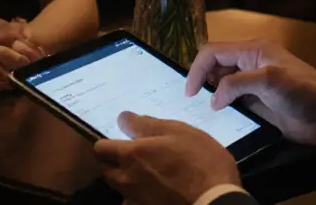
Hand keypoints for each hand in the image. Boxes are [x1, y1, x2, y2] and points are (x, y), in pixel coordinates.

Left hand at [94, 112, 240, 204]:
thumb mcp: (179, 132)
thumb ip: (147, 125)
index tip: (123, 139)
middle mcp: (125, 179)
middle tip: (136, 155)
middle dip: (114, 162)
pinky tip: (157, 191)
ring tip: (148, 174)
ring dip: (127, 180)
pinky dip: (140, 196)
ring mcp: (134, 199)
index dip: (109, 142)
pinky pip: (133, 202)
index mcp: (131, 155)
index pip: (100, 148)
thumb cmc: (200, 161)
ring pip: (119, 188)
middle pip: (106, 170)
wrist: (215, 201)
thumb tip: (123, 118)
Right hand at [186, 40, 315, 145]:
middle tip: (190, 104)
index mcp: (252, 51)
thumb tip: (213, 99)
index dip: (197, 69)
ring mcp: (253, 86)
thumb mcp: (269, 80)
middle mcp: (249, 65)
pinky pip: (232, 104)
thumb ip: (237, 83)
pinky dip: (221, 110)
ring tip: (199, 114)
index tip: (189, 93)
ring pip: (221, 87)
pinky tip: (216, 122)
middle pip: (215, 67)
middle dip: (201, 81)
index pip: (213, 52)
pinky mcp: (257, 105)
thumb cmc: (303, 91)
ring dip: (210, 97)